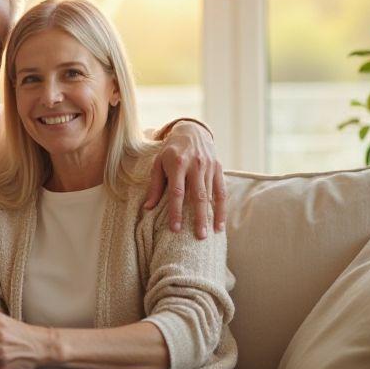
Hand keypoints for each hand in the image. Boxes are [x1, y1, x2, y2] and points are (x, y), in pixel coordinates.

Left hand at [145, 121, 225, 238]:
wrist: (192, 131)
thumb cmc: (171, 151)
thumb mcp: (158, 163)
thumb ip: (155, 186)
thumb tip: (147, 208)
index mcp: (178, 164)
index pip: (177, 192)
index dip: (176, 211)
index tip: (175, 229)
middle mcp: (195, 165)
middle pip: (197, 196)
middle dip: (198, 218)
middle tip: (199, 237)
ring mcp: (209, 167)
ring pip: (211, 195)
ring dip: (211, 216)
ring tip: (210, 235)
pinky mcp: (219, 168)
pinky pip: (221, 191)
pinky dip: (222, 208)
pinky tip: (220, 224)